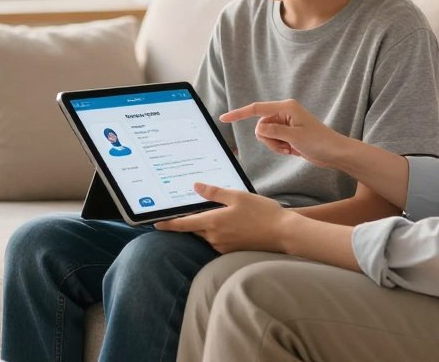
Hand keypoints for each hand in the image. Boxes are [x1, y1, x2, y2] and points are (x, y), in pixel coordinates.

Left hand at [154, 183, 292, 252]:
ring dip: (206, 225)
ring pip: (207, 234)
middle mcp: (214, 237)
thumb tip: (196, 187)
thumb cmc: (261, 212)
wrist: (283, 233)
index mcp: (213, 222)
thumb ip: (214, 192)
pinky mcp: (232, 250)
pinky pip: (218, 240)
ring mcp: (223, 246)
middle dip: (190, 221)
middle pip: (195, 229)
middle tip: (188, 209)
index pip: (183, 224)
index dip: (168, 224)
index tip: (155, 223)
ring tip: (217, 212)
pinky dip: (217, 231)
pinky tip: (229, 223)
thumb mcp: (237, 196)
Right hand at [221, 99, 348, 166]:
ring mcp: (285, 123)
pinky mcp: (287, 133)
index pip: (256, 109)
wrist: (334, 152)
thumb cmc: (319, 141)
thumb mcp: (294, 137)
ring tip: (290, 149)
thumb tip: (259, 129)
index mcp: (286, 107)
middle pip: (260, 126)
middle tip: (284, 146)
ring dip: (274, 145)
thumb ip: (274, 132)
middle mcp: (284, 113)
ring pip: (265, 135)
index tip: (224, 118)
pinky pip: (273, 141)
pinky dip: (279, 148)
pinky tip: (292, 150)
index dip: (239, 114)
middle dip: (268, 139)